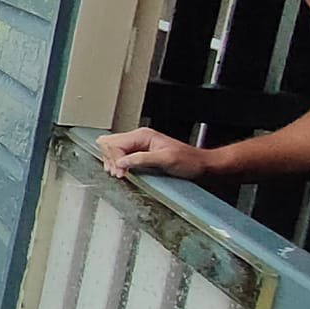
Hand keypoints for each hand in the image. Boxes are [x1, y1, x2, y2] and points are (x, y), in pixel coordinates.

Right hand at [97, 127, 212, 179]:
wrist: (200, 165)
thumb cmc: (188, 161)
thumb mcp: (166, 159)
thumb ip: (141, 159)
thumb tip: (121, 162)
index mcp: (143, 135)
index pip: (116, 144)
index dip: (115, 159)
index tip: (120, 173)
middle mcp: (138, 138)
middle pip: (109, 143)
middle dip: (110, 159)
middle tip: (118, 173)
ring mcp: (137, 145)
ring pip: (111, 149)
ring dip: (111, 161)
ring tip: (119, 173)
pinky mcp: (138, 153)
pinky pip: (119, 155)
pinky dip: (116, 163)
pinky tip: (122, 171)